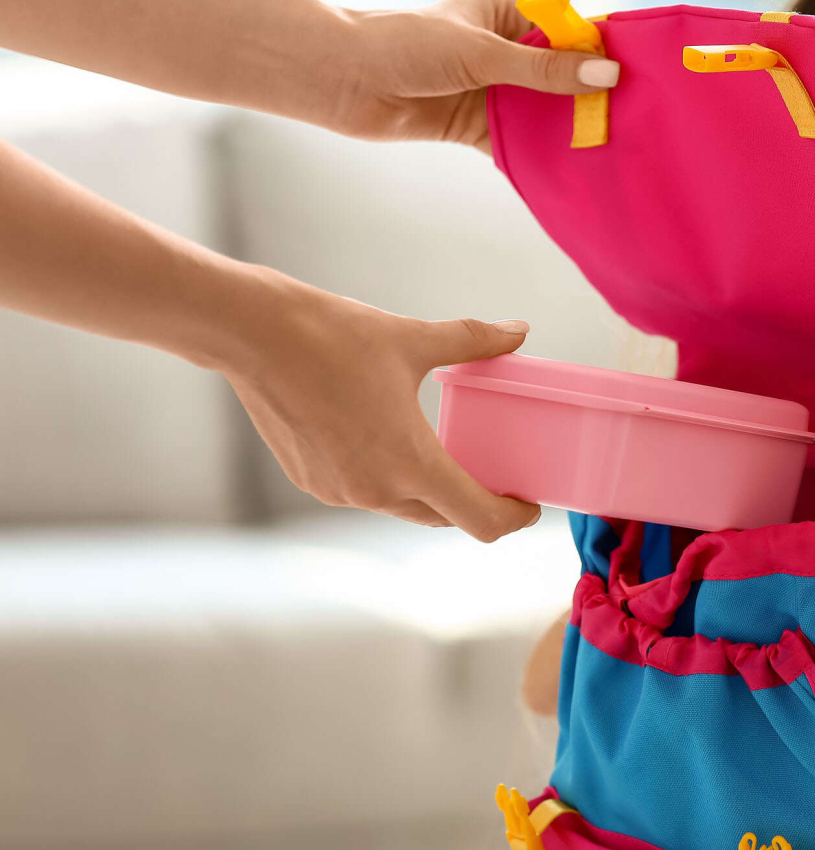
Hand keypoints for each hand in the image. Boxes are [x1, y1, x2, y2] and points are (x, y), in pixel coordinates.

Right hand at [222, 270, 541, 540]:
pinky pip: (365, 492)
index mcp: (409, 463)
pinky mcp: (311, 482)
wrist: (251, 335)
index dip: (512, 518)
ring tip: (447, 455)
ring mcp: (339, 492)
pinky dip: (388, 477)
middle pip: (443, 516)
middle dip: (473, 501)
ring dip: (428, 490)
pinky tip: (391, 444)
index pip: (478, 519)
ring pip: (403, 506)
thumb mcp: (414, 338)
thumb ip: (474, 340)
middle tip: (495, 474)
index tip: (527, 504)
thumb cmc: (334, 335)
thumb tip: (520, 329)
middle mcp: (375, 490)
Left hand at [327, 0, 619, 150]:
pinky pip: (517, 144)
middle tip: (634, 123)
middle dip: (589, 100)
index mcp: (507, 15)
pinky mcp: (475, 127)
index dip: (600, 55)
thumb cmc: (407, 46)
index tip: (638, 78)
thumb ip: (544, 71)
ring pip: (541, 113)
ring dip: (566, 131)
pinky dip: (538, 157)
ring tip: (610, 151)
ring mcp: (491, 91)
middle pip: (560, 78)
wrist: (342, 79)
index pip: (567, 33)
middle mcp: (504, 52)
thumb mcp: (483, 54)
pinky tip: (569, 171)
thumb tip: (605, 74)